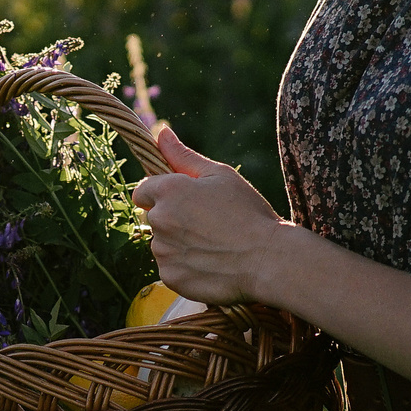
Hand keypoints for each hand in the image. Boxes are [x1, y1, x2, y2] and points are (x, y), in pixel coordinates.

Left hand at [130, 127, 289, 306]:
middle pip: (154, 218)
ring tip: (213, 245)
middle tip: (208, 224)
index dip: (161, 194)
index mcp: (169, 191)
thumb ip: (184, 156)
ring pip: (162, 245)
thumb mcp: (220, 176)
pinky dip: (185, 267)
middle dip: (173, 219)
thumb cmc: (248, 213)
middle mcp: (160, 220)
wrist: (268, 260)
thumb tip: (161, 133)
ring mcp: (163, 252)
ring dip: (178, 244)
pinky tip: (210, 263)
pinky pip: (170, 268)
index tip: (184, 201)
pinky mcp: (171, 277)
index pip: (142, 191)